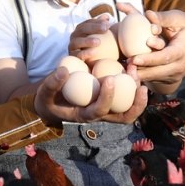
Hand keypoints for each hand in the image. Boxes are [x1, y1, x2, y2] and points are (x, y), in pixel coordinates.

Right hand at [33, 64, 147, 126]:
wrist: (52, 102)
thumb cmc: (48, 98)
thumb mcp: (44, 92)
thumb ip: (51, 83)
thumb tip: (63, 70)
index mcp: (84, 115)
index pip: (100, 111)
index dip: (106, 98)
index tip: (109, 79)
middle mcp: (99, 115)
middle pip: (124, 117)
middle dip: (136, 104)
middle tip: (139, 85)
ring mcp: (106, 109)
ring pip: (129, 108)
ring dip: (137, 93)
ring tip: (134, 70)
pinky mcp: (110, 100)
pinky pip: (127, 96)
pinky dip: (132, 84)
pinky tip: (130, 67)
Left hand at [126, 9, 184, 91]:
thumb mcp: (179, 18)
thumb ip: (163, 18)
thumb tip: (147, 14)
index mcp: (183, 50)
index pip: (165, 57)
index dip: (149, 59)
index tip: (134, 58)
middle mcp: (180, 66)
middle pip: (158, 72)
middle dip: (140, 71)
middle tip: (124, 66)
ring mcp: (176, 75)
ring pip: (155, 78)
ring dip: (139, 76)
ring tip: (123, 70)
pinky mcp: (170, 79)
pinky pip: (155, 80)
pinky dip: (142, 77)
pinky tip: (128, 73)